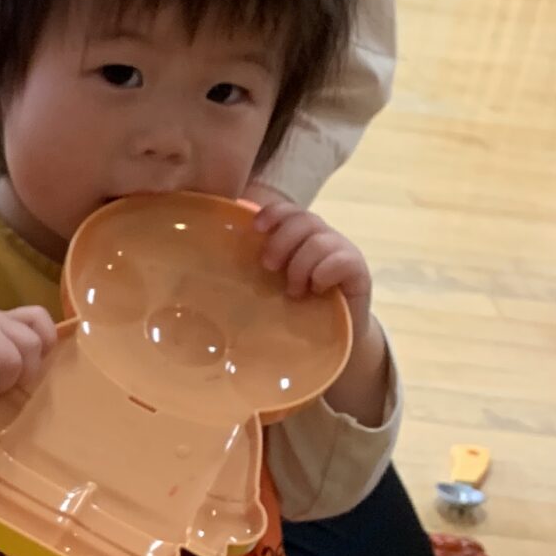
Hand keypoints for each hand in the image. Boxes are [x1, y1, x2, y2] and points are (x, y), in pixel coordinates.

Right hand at [0, 306, 58, 415]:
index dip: (44, 345)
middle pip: (31, 344)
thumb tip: (47, 370)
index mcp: (2, 322)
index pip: (38, 318)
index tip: (26, 370)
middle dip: (21, 374)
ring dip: (0, 385)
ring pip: (11, 359)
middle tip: (0, 385)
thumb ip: (18, 358)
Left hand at [252, 196, 388, 426]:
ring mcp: (342, 253)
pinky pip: (342, 259)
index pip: (288, 211)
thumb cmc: (292, 316)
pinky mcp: (359, 273)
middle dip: (282, 241)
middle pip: (304, 219)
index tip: (256, 228)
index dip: (273, 213)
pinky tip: (316, 291)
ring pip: (321, 239)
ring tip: (293, 290)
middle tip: (269, 267)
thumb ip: (246, 276)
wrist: (332, 345)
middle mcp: (322, 240)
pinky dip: (324, 273)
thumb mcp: (265, 293)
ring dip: (300, 264)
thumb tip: (195, 272)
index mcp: (298, 239)